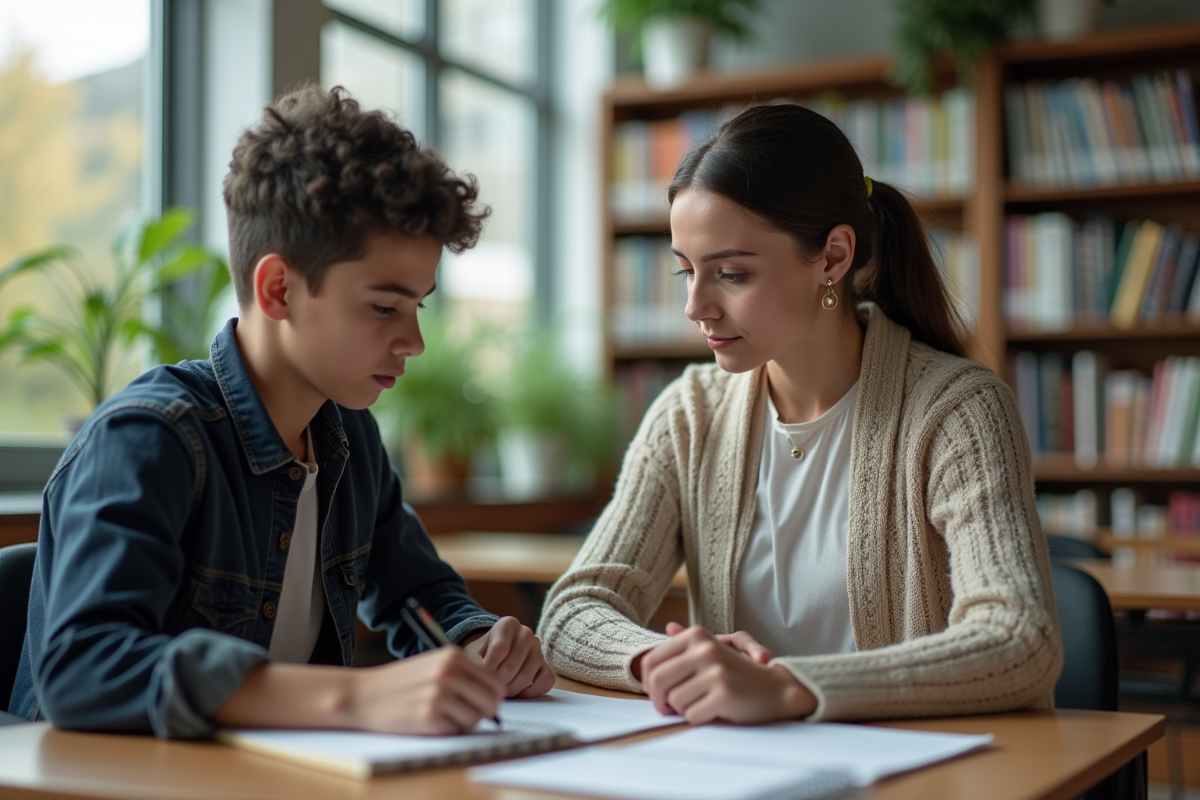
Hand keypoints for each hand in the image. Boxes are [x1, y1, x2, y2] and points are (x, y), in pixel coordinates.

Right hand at [347, 647, 503, 733]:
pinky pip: (457, 730)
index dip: (492, 696)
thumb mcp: (433, 664)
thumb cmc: (400, 683)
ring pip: (476, 718)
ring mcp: (439, 694)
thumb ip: (463, 674)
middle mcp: (448, 672)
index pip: (495, 681)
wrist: (363, 695)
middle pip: (491, 700)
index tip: (481, 703)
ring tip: (445, 717)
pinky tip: (432, 722)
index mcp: (453, 656)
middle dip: (485, 712)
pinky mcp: (429, 716)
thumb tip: (495, 695)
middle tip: (469, 715)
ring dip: (465, 723)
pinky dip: (449, 730)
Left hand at [462, 616, 555, 698]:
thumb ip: (474, 663)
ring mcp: (539, 649)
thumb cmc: (483, 654)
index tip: (480, 676)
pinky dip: (530, 693)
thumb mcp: (473, 653)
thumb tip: (482, 677)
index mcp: (508, 624)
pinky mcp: (547, 665)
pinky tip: (518, 692)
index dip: (488, 669)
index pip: (499, 650)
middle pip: (511, 666)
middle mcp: (526, 633)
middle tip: (489, 687)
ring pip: (526, 677)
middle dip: (497, 682)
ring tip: (500, 690)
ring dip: (510, 690)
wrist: (495, 656)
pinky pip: (545, 682)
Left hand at [640, 625, 816, 724]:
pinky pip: (692, 716)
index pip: (650, 660)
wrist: (775, 689)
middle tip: (668, 708)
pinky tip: (714, 712)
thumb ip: (688, 642)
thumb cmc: (738, 673)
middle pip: (657, 681)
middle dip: (659, 700)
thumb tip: (669, 626)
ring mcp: (716, 671)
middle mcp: (705, 649)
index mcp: (697, 636)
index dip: (648, 682)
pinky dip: (699, 719)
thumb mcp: (713, 651)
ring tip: (701, 704)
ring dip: (683, 710)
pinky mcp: (725, 694)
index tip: (658, 693)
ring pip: (674, 701)